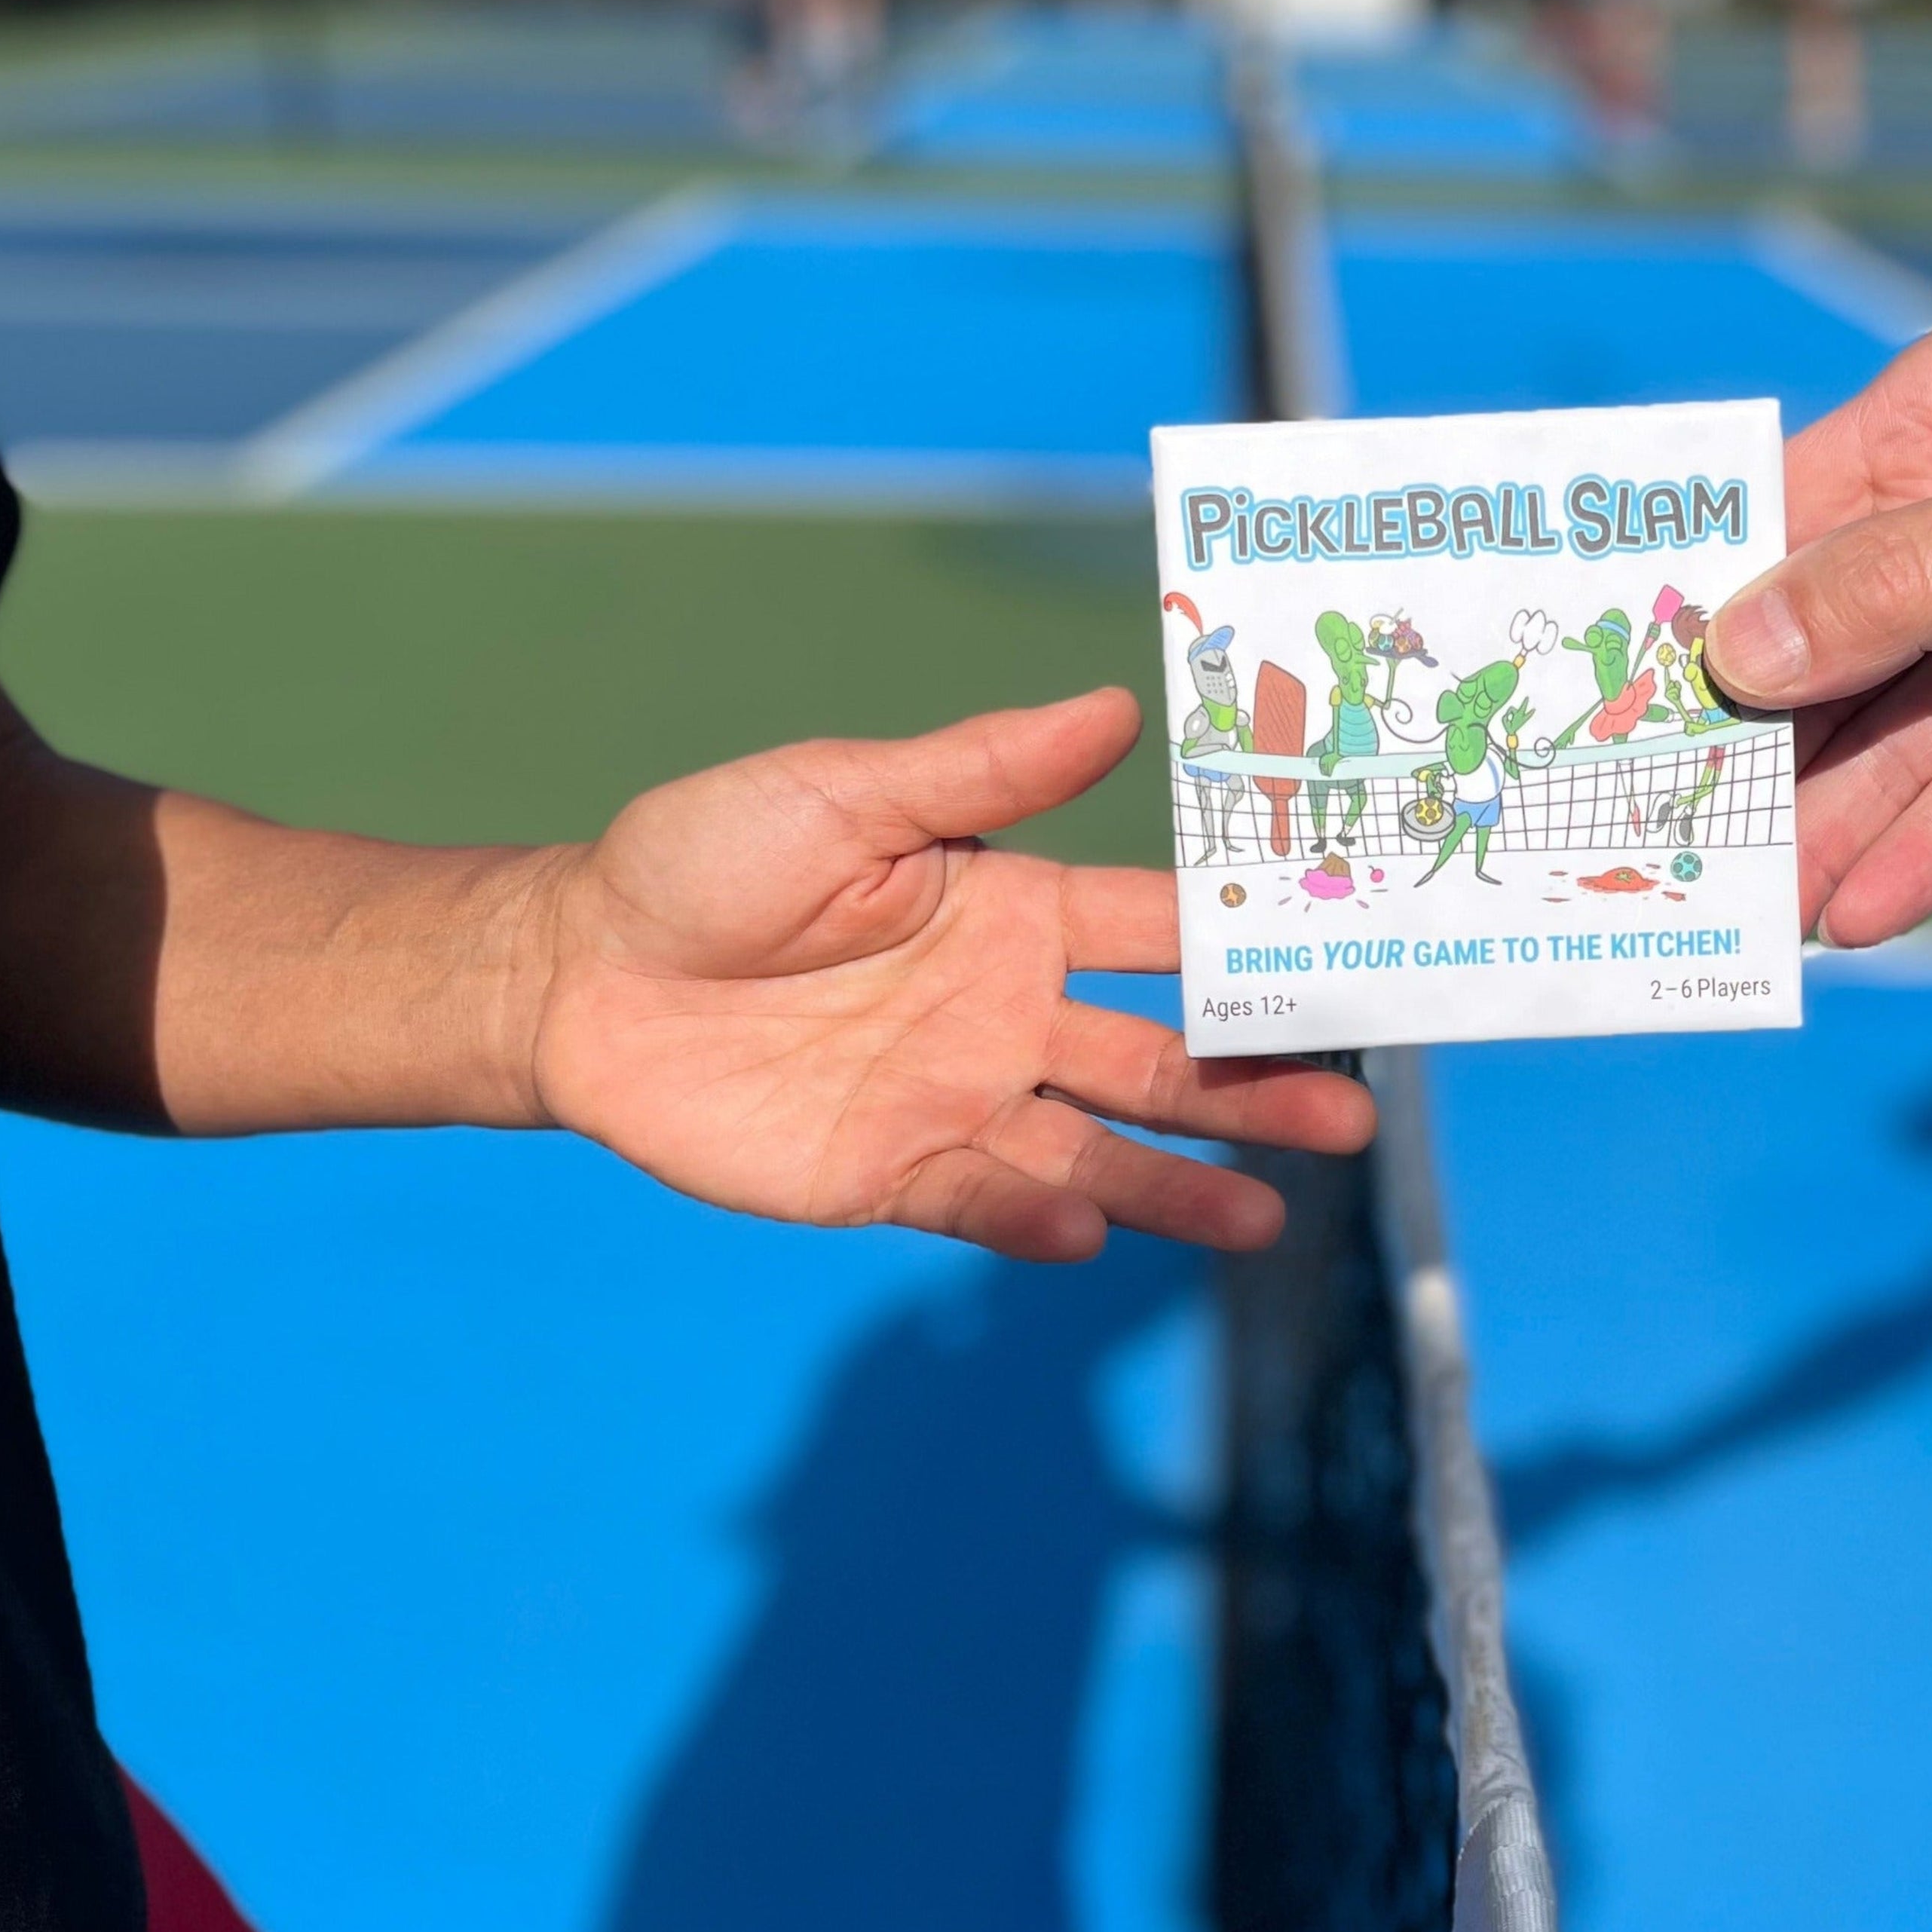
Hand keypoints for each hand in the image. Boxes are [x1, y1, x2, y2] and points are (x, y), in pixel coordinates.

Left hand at [525, 688, 1370, 1261]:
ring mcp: (955, 1098)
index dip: (1255, 945)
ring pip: (1096, 1146)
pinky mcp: (887, 1173)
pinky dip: (1036, 1216)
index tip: (1354, 956)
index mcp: (1015, 911)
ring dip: (1180, 1181)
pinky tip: (1092, 1225)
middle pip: (1159, 1057)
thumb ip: (983, 773)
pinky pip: (981, 1200)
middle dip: (1254, 1085)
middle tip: (1351, 1113)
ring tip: (1267, 1214)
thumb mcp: (846, 793)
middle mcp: (1007, 1012)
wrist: (578, 973)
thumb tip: (1119, 706)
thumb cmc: (706, 858)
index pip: (1162, 932)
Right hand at [1708, 296, 1931, 947]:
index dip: (1690, 617)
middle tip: (1655, 845)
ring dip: (1827, 825)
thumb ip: (1899, 588)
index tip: (1599, 705)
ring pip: (1895, 738)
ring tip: (1748, 916)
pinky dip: (1925, 849)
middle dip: (1751, 749)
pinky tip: (1862, 919)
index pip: (1779, 525)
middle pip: (1825, 651)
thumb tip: (1733, 655)